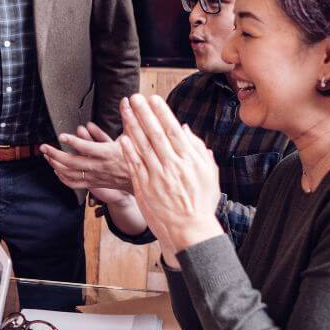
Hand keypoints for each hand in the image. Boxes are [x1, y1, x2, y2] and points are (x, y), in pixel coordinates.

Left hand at [40, 122, 132, 194]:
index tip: (62, 135)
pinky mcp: (93, 183)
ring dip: (55, 164)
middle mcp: (99, 166)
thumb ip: (128, 117)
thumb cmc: (137, 156)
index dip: (74, 141)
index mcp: (108, 153)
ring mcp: (95, 176)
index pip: (87, 148)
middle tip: (44, 146)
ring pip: (70, 173)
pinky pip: (74, 183)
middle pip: (72, 162)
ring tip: (46, 155)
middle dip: (55, 154)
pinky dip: (62, 177)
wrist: (140, 180)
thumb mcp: (135, 135)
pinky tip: (56, 169)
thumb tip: (127, 100)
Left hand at [118, 94, 222, 259]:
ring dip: (132, 126)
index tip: (153, 99)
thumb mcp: (208, 174)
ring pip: (142, 146)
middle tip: (134, 98)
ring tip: (124, 111)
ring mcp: (157, 177)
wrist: (189, 231)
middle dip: (144, 114)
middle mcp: (172, 166)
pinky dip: (128, 150)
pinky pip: (135, 165)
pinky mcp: (144, 188)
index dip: (162, 113)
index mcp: (189, 160)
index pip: (173, 130)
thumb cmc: (200, 203)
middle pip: (155, 134)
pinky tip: (121, 137)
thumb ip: (197, 150)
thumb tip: (184, 129)